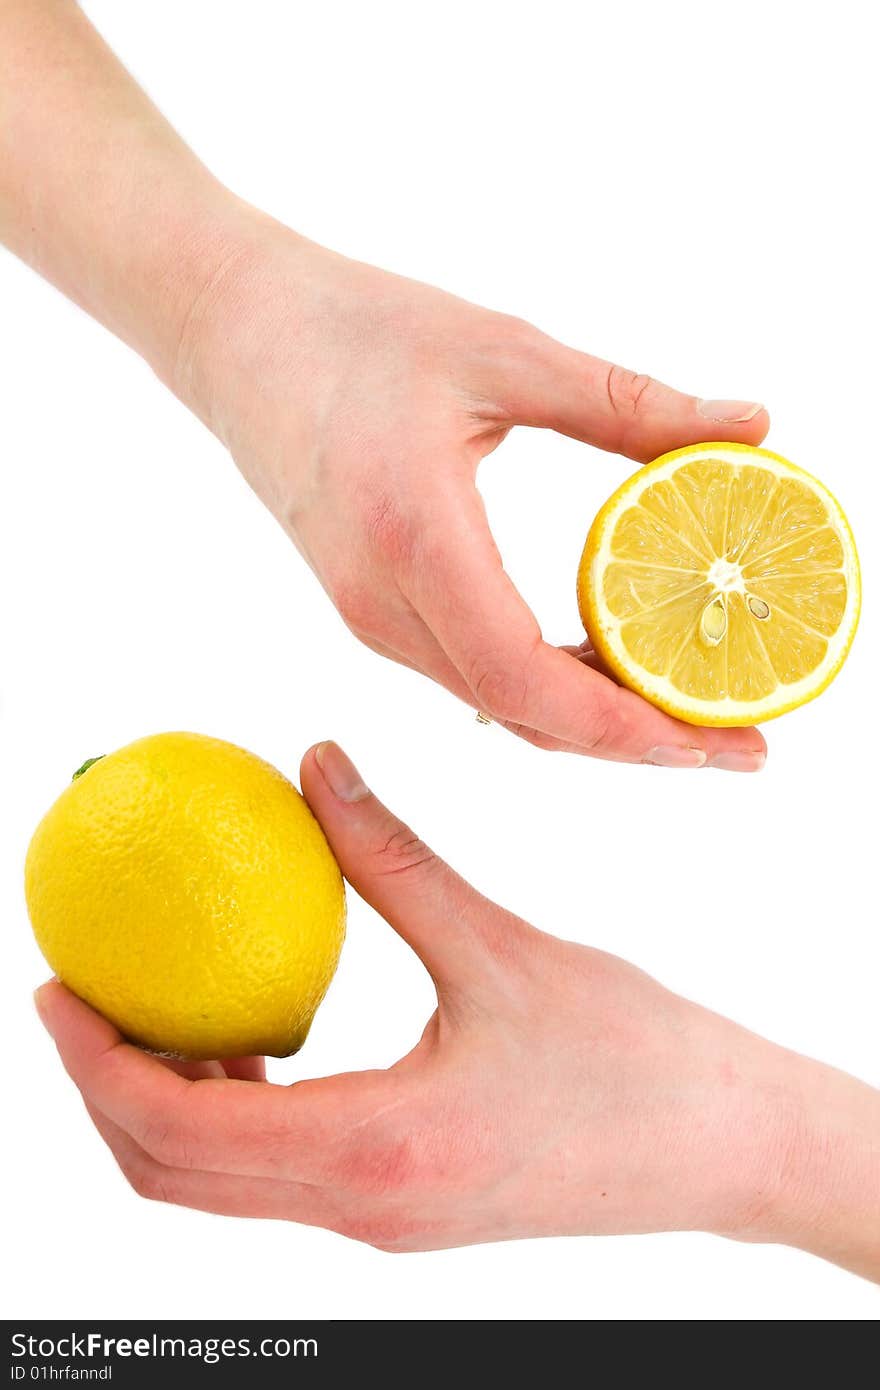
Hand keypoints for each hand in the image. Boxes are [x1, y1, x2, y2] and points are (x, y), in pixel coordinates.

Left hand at [35, 743, 879, 1276]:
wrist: (722, 1146)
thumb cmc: (633, 1056)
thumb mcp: (502, 946)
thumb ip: (392, 858)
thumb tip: (314, 766)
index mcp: (375, 1153)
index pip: (179, 1131)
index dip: (92, 1064)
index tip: (54, 986)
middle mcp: (362, 1209)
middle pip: (173, 1177)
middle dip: (104, 1090)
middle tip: (84, 992)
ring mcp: (382, 1223)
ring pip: (222, 1188)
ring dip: (168, 1107)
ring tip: (164, 1004)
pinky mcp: (405, 1210)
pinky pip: (281, 1177)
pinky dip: (236, 1116)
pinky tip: (263, 1034)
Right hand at [175, 226, 768, 769]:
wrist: (237, 333)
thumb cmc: (355, 330)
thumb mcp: (504, 351)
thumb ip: (628, 402)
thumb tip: (751, 425)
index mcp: (416, 538)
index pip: (526, 679)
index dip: (624, 727)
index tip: (713, 739)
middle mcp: (384, 602)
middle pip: (524, 715)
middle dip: (635, 745)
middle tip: (737, 744)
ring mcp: (370, 616)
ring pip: (498, 705)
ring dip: (593, 722)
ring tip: (688, 705)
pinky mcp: (371, 610)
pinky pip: (471, 674)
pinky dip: (546, 689)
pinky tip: (605, 662)